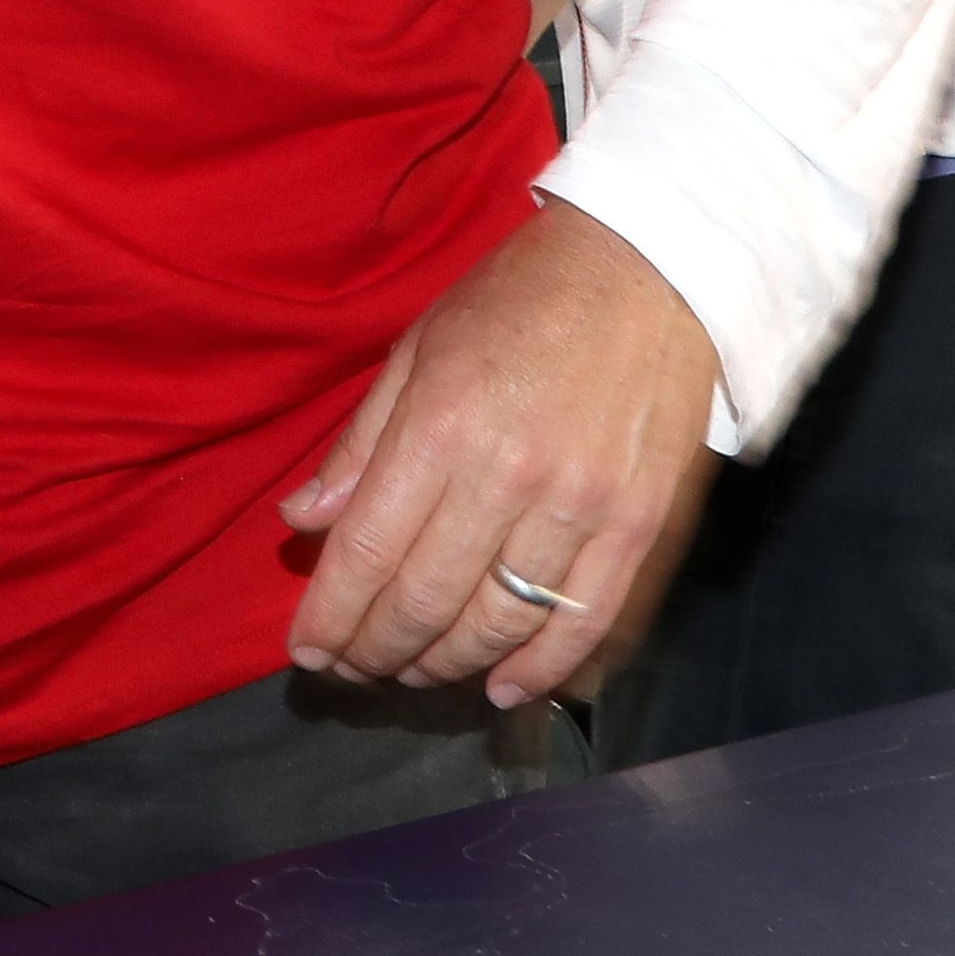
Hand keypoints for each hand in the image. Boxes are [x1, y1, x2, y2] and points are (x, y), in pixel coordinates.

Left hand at [280, 198, 719, 710]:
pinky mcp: (639, 527)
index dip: (331, 617)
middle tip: (351, 666)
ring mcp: (581, 508)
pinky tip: (500, 687)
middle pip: (426, 601)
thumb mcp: (420, 348)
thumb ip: (361, 443)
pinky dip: (538, 669)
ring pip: (498, 624)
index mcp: (442, 427)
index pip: (368, 553)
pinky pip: (583, 624)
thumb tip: (302, 522)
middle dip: (376, 650)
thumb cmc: (520, 298)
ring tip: (413, 671)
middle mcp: (508, 478)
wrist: (652, 268)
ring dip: (445, 664)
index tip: (306, 649)